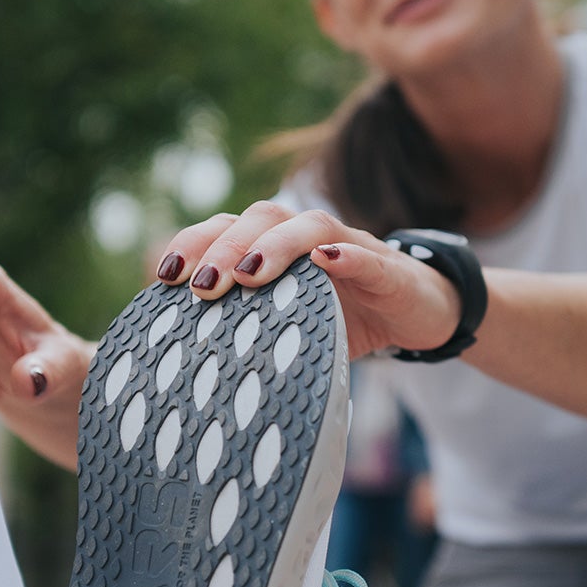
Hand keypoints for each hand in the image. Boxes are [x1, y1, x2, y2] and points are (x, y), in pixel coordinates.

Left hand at [154, 203, 459, 361]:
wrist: (423, 316)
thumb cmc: (348, 322)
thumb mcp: (292, 328)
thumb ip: (250, 332)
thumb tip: (186, 368)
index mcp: (279, 249)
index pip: (228, 229)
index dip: (195, 244)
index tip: (164, 277)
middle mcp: (310, 238)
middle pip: (262, 218)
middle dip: (226, 247)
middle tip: (202, 287)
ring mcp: (352, 248)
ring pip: (310, 226)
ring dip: (276, 245)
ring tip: (249, 274)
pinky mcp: (390, 270)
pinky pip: (369, 256)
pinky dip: (347, 256)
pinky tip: (327, 263)